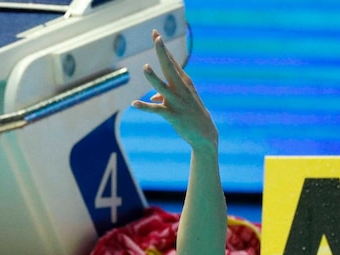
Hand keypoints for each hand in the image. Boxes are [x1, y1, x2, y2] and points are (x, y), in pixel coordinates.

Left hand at [132, 30, 217, 152]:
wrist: (205, 134)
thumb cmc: (192, 115)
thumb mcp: (181, 101)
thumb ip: (166, 95)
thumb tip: (154, 97)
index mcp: (184, 82)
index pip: (172, 62)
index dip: (163, 48)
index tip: (156, 34)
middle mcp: (181, 89)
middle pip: (169, 67)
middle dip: (162, 52)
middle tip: (156, 37)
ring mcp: (177, 102)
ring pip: (163, 88)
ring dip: (154, 78)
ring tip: (145, 67)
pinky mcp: (172, 115)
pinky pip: (156, 110)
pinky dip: (145, 107)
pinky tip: (134, 104)